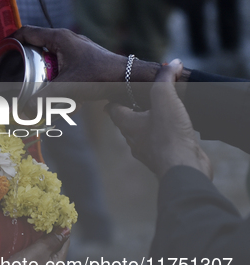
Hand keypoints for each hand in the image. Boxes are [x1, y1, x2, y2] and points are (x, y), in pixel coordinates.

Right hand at [0, 228, 69, 264]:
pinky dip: (30, 256)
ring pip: (41, 260)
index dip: (61, 229)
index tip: (57, 215)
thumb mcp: (37, 252)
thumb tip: (67, 230)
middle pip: (53, 252)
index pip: (64, 243)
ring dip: (38, 247)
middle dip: (49, 237)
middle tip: (43, 221)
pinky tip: (23, 251)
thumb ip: (52, 240)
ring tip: (32, 233)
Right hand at [11, 26, 163, 102]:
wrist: (126, 79)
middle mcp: (66, 39)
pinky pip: (59, 62)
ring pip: (48, 54)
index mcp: (58, 38)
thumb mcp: (67, 87)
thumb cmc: (100, 76)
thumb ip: (43, 98)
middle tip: (14, 72)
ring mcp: (74, 47)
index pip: (27, 32)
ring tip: (32, 83)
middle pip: (36, 44)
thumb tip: (25, 109)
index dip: (11, 41)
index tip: (1, 51)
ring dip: (39, 67)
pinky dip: (52, 73)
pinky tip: (53, 88)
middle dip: (24, 58)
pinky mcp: (81, 57)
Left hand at [107, 59, 212, 178]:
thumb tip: (172, 63)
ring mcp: (148, 151)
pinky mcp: (164, 158)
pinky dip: (165, 134)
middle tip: (143, 97)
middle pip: (128, 121)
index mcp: (128, 125)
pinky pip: (161, 143)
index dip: (115, 97)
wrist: (183, 169)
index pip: (113, 109)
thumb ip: (165, 79)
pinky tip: (177, 130)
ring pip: (145, 133)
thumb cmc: (168, 135)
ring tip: (162, 111)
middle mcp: (134, 139)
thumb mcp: (165, 99)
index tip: (119, 89)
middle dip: (134, 109)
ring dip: (151, 122)